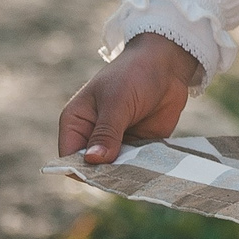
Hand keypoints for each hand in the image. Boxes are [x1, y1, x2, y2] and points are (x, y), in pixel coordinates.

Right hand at [57, 31, 200, 164]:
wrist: (168, 64)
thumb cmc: (134, 74)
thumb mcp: (117, 102)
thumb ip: (106, 132)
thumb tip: (93, 160)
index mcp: (76, 123)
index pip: (70, 158)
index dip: (82, 169)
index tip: (102, 173)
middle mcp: (92, 136)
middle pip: (93, 168)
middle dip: (107, 174)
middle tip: (126, 174)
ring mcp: (115, 143)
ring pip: (115, 171)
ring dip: (127, 174)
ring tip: (141, 173)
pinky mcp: (137, 146)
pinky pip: (136, 166)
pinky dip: (143, 170)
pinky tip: (152, 171)